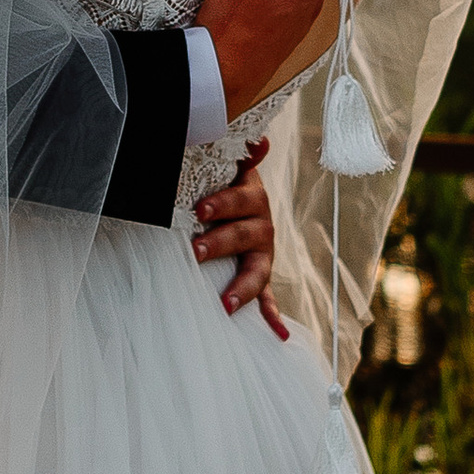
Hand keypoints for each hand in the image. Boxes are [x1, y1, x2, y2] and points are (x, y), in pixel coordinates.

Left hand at [192, 136, 288, 336]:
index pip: (241, 200)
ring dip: (243, 287)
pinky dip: (271, 315)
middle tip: (195, 250)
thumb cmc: (224, 184)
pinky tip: (278, 334)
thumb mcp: (231, 166)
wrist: (239, 203)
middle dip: (221, 244)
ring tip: (224, 304)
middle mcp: (261, 227)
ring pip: (257, 270)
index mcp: (252, 199)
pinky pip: (267, 298)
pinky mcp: (259, 275)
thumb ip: (242, 153)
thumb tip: (260, 139)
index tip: (200, 211)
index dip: (223, 205)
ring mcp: (261, 254)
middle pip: (247, 236)